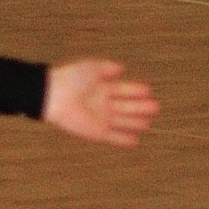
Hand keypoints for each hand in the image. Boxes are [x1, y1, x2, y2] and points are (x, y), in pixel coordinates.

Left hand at [41, 58, 157, 146]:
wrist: (53, 95)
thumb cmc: (70, 78)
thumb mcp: (92, 68)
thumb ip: (108, 68)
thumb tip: (122, 68)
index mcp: (106, 88)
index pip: (127, 90)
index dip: (138, 91)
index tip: (148, 91)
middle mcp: (106, 104)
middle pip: (129, 107)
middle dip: (142, 107)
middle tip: (154, 107)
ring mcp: (102, 119)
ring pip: (125, 122)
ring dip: (137, 123)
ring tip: (147, 122)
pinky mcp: (96, 132)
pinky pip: (114, 138)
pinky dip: (124, 140)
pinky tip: (136, 140)